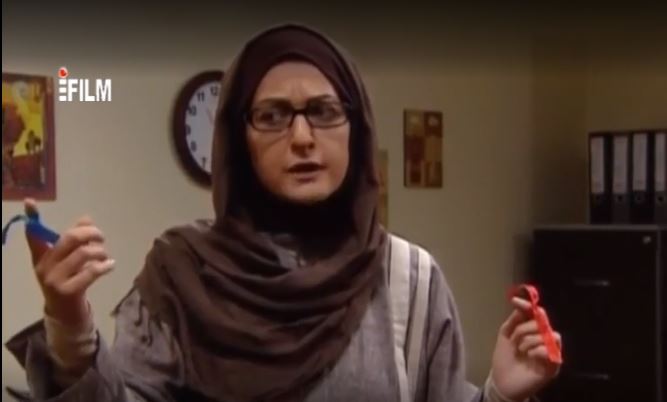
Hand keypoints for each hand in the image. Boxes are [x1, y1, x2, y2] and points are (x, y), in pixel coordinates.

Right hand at [24, 199, 114, 328]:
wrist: (66, 314)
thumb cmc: (68, 281)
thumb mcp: (68, 260)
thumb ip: (75, 240)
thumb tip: (86, 219)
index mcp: (41, 255)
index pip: (33, 234)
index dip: (31, 217)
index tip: (29, 201)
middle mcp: (44, 265)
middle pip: (69, 238)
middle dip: (90, 233)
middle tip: (101, 237)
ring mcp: (54, 279)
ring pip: (83, 253)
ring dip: (100, 251)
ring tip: (105, 255)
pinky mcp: (68, 291)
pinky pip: (91, 271)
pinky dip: (105, 266)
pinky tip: (110, 265)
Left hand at [490, 297, 561, 400]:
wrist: (502, 382)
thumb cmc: (505, 359)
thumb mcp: (505, 336)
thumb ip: (514, 320)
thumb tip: (521, 306)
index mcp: (533, 330)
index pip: (535, 314)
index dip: (527, 305)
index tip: (515, 301)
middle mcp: (544, 339)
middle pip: (542, 322)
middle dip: (524, 328)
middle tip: (514, 339)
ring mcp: (550, 352)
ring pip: (547, 335)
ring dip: (529, 341)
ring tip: (520, 350)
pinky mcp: (553, 366)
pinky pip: (549, 350)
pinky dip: (536, 351)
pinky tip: (529, 357)